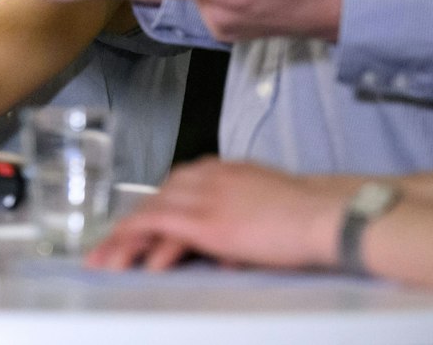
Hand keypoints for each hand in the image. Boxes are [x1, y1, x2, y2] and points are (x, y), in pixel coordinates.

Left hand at [87, 159, 347, 271]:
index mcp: (225, 171)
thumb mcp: (267, 206)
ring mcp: (206, 197)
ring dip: (125, 238)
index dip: (152, 208)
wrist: (326, 214)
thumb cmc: (309, 216)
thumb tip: (227, 248)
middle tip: (108, 248)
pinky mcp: (208, 221)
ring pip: (150, 211)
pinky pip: (160, 227)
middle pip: (156, 197)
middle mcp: (209, 177)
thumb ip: (241, 217)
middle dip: (129, 224)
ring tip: (106, 261)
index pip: (175, 186)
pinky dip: (140, 242)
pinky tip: (129, 260)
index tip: (137, 226)